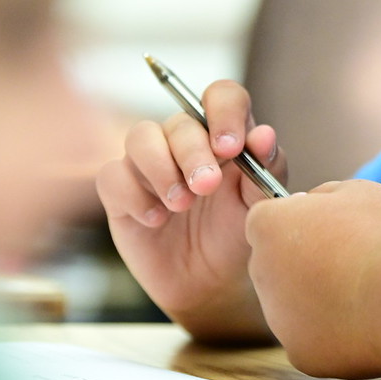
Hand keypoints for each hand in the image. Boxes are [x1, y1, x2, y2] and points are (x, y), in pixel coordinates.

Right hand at [96, 80, 285, 338]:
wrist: (208, 283)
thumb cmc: (235, 234)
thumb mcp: (259, 205)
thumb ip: (267, 169)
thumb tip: (264, 135)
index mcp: (222, 134)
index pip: (221, 95)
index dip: (224, 112)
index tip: (231, 148)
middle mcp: (183, 141)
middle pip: (181, 121)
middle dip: (194, 152)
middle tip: (207, 186)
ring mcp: (148, 162)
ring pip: (141, 137)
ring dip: (161, 169)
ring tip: (181, 205)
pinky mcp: (120, 190)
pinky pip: (113, 175)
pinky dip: (135, 196)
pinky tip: (156, 220)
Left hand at [244, 179, 380, 377]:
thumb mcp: (356, 191)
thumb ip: (323, 197)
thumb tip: (310, 206)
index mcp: (268, 226)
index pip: (267, 221)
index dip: (298, 221)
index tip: (330, 227)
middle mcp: (262, 272)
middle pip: (276, 265)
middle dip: (303, 262)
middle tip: (350, 260)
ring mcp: (278, 318)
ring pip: (294, 306)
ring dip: (319, 298)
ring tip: (366, 292)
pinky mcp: (300, 354)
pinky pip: (315, 339)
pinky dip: (335, 333)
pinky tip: (366, 322)